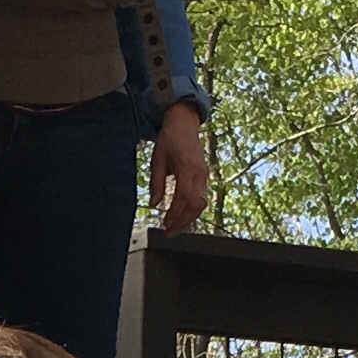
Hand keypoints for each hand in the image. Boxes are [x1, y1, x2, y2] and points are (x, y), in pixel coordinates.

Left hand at [149, 101, 209, 230]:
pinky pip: (201, 197)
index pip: (183, 196)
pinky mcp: (204, 176)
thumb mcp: (157, 159)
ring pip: (200, 203)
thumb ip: (156, 183)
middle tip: (170, 232)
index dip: (175, 213)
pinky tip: (183, 218)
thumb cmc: (169, 139)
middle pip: (194, 204)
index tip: (165, 224)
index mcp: (186, 167)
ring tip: (176, 229)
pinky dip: (192, 210)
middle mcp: (199, 172)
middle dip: (182, 221)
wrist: (184, 124)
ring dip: (188, 219)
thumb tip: (153, 204)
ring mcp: (204, 174)